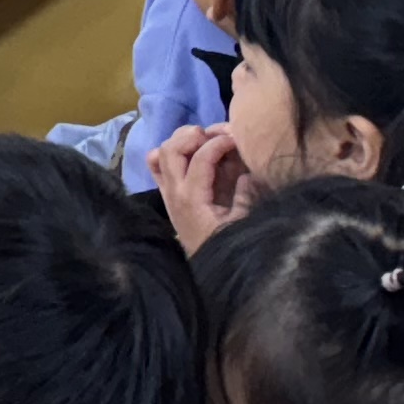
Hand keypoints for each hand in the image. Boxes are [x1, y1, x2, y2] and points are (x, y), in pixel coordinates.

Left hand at [150, 122, 262, 249]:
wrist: (208, 268)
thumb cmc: (227, 247)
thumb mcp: (242, 226)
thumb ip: (245, 199)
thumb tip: (247, 175)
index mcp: (192, 198)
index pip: (199, 158)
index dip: (218, 143)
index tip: (237, 138)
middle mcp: (173, 190)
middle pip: (171, 149)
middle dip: (193, 136)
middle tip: (214, 136)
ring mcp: (167, 190)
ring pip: (161, 153)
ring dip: (181, 140)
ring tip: (203, 139)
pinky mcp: (167, 193)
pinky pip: (156, 165)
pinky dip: (169, 152)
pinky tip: (188, 152)